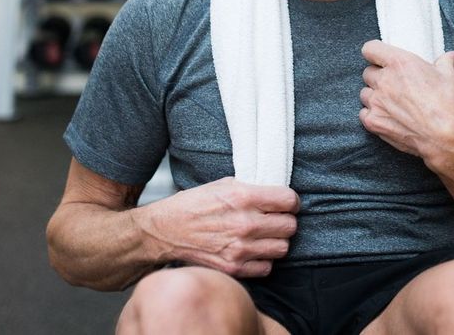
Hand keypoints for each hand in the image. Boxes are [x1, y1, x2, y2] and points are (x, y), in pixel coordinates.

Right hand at [134, 177, 298, 277]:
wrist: (163, 231)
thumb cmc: (191, 205)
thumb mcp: (222, 185)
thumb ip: (251, 188)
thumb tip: (275, 194)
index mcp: (242, 197)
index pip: (289, 200)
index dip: (290, 202)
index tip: (285, 204)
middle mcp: (244, 224)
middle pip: (290, 226)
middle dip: (285, 222)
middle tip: (275, 220)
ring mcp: (240, 249)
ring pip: (282, 248)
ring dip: (276, 242)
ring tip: (263, 236)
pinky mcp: (233, 268)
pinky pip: (267, 267)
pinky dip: (262, 260)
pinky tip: (251, 251)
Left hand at [359, 40, 453, 161]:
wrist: (445, 137)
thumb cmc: (447, 104)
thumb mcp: (450, 76)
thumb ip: (446, 61)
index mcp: (399, 63)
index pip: (370, 49)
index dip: (375, 53)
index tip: (380, 59)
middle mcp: (384, 80)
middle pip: (368, 72)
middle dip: (379, 77)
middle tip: (394, 84)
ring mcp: (376, 102)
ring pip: (365, 93)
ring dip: (375, 96)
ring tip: (391, 103)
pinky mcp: (374, 122)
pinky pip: (364, 113)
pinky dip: (372, 115)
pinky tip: (387, 117)